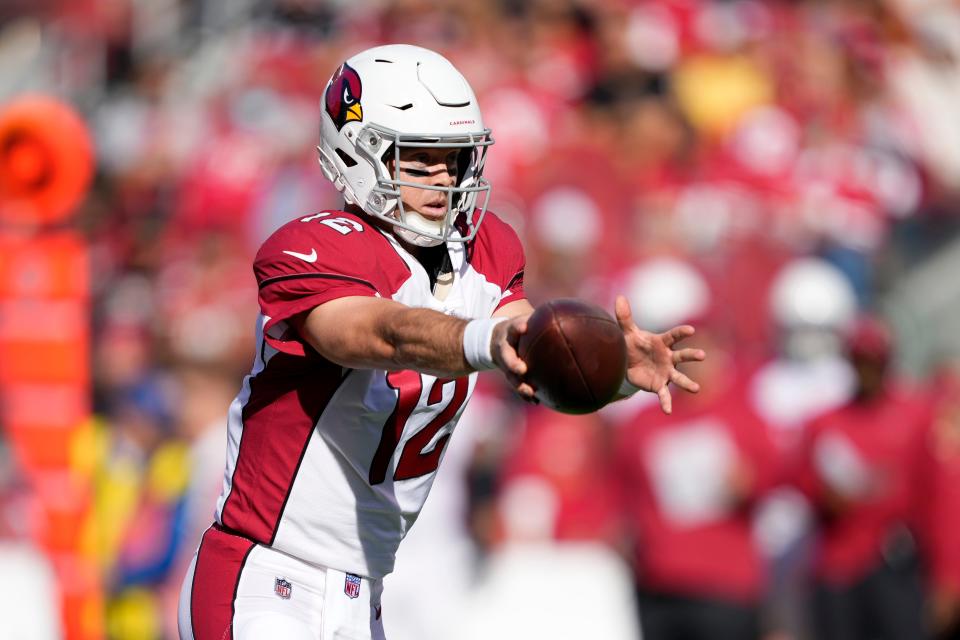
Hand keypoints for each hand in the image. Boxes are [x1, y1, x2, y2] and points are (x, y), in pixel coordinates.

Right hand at [490, 313, 536, 401]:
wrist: (495, 340)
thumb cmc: (519, 328)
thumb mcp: (526, 319)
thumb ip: (543, 318)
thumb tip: (573, 313)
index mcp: (511, 332)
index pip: (514, 328)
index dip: (518, 327)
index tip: (525, 327)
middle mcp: (505, 348)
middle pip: (506, 356)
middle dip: (513, 363)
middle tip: (522, 369)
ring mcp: (505, 363)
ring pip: (510, 376)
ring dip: (520, 385)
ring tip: (531, 393)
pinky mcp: (509, 375)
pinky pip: (517, 386)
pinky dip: (525, 395)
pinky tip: (536, 401)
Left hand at [615, 295, 704, 413]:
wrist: (628, 364)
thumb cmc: (633, 345)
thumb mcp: (627, 332)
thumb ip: (624, 317)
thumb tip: (619, 297)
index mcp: (662, 343)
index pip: (674, 336)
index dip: (682, 332)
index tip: (691, 330)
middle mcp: (668, 357)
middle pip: (682, 356)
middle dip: (691, 355)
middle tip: (702, 355)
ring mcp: (666, 372)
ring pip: (679, 377)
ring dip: (687, 383)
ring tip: (696, 388)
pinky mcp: (659, 385)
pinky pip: (664, 395)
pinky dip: (666, 403)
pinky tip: (668, 411)